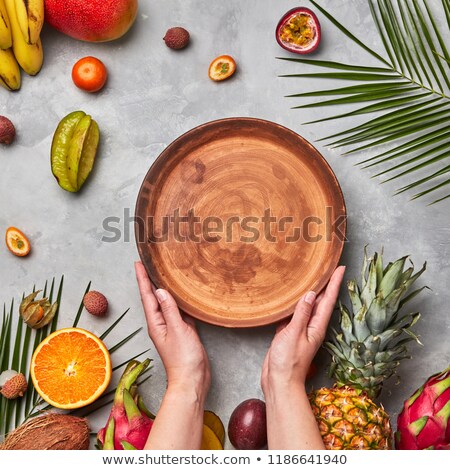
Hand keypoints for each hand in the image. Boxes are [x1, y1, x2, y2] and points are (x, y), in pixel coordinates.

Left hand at [135, 261, 210, 398]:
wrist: (192, 379)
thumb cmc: (184, 359)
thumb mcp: (178, 330)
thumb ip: (170, 310)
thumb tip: (160, 291)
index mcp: (156, 323)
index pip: (147, 296)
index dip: (143, 279)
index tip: (138, 264)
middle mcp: (160, 323)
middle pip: (152, 297)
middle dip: (148, 280)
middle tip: (146, 263)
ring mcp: (171, 327)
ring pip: (164, 302)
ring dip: (162, 288)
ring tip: (161, 273)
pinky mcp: (182, 330)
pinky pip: (176, 310)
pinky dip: (176, 299)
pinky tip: (180, 294)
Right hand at [261, 266, 345, 393]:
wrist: (279, 381)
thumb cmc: (288, 361)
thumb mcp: (294, 334)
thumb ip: (302, 314)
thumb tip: (309, 294)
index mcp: (317, 327)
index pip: (328, 300)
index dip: (334, 284)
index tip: (340, 268)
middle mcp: (311, 327)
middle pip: (320, 301)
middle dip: (326, 284)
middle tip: (329, 268)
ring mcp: (301, 330)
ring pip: (307, 307)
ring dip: (310, 293)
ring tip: (312, 278)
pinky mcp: (289, 333)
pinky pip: (294, 315)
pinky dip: (294, 305)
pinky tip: (291, 299)